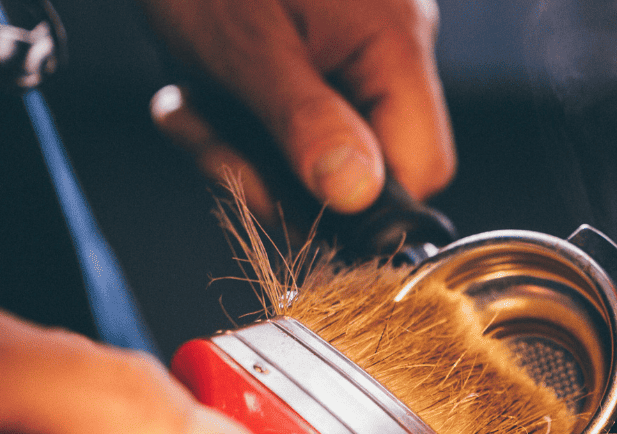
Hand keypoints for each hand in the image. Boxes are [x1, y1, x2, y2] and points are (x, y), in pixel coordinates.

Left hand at [143, 0, 455, 219]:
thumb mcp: (247, 48)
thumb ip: (304, 122)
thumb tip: (356, 195)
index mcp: (394, 42)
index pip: (424, 167)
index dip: (365, 208)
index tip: (298, 205)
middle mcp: (387, 52)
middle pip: (364, 170)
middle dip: (282, 179)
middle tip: (219, 149)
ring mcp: (350, 55)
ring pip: (314, 156)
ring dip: (243, 152)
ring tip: (192, 106)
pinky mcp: (314, 59)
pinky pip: (289, 124)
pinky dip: (236, 126)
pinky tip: (196, 94)